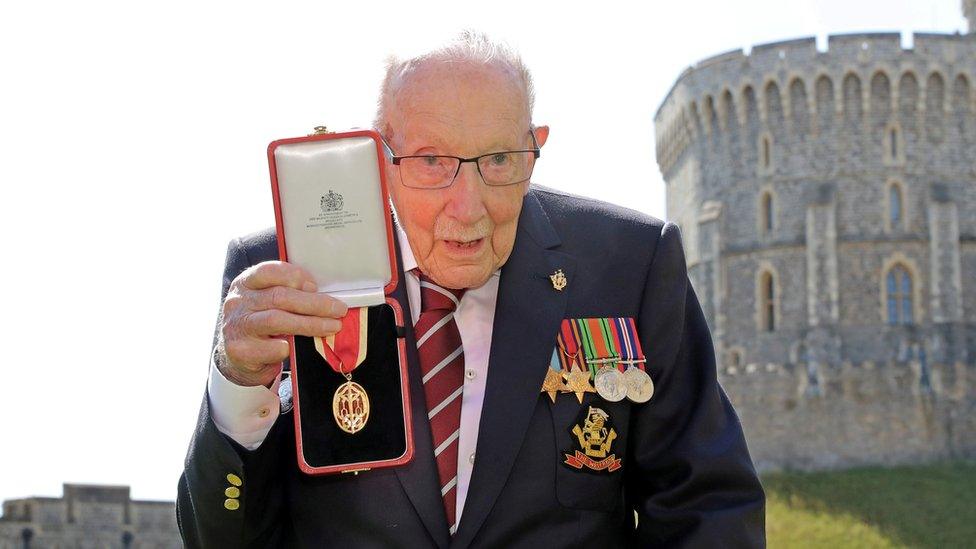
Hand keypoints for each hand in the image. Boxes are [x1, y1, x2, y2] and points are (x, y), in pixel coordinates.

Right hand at [217, 261, 347, 386]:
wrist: (238, 358)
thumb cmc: (262, 325)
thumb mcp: (269, 303)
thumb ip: (290, 296)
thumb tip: (328, 298)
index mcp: (246, 283)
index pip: (268, 271)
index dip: (295, 276)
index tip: (316, 286)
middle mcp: (238, 302)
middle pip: (279, 296)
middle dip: (314, 303)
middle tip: (338, 309)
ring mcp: (237, 326)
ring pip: (277, 320)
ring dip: (310, 323)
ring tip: (332, 326)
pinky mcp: (240, 351)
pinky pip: (272, 347)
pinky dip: (289, 347)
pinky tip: (297, 347)